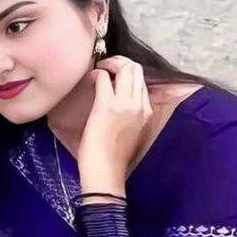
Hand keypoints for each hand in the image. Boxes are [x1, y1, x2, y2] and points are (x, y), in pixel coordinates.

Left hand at [78, 56, 152, 187]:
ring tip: (99, 70)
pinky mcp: (106, 106)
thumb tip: (120, 102)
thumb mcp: (133, 133)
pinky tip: (89, 80)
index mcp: (147, 112)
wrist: (106, 173)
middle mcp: (139, 105)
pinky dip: (95, 73)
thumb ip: (132, 116)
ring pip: (125, 68)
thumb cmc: (114, 158)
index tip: (116, 76)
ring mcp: (124, 104)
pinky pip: (103, 77)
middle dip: (120, 62)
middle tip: (106, 67)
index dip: (128, 73)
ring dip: (109, 63)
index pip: (142, 81)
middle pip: (136, 68)